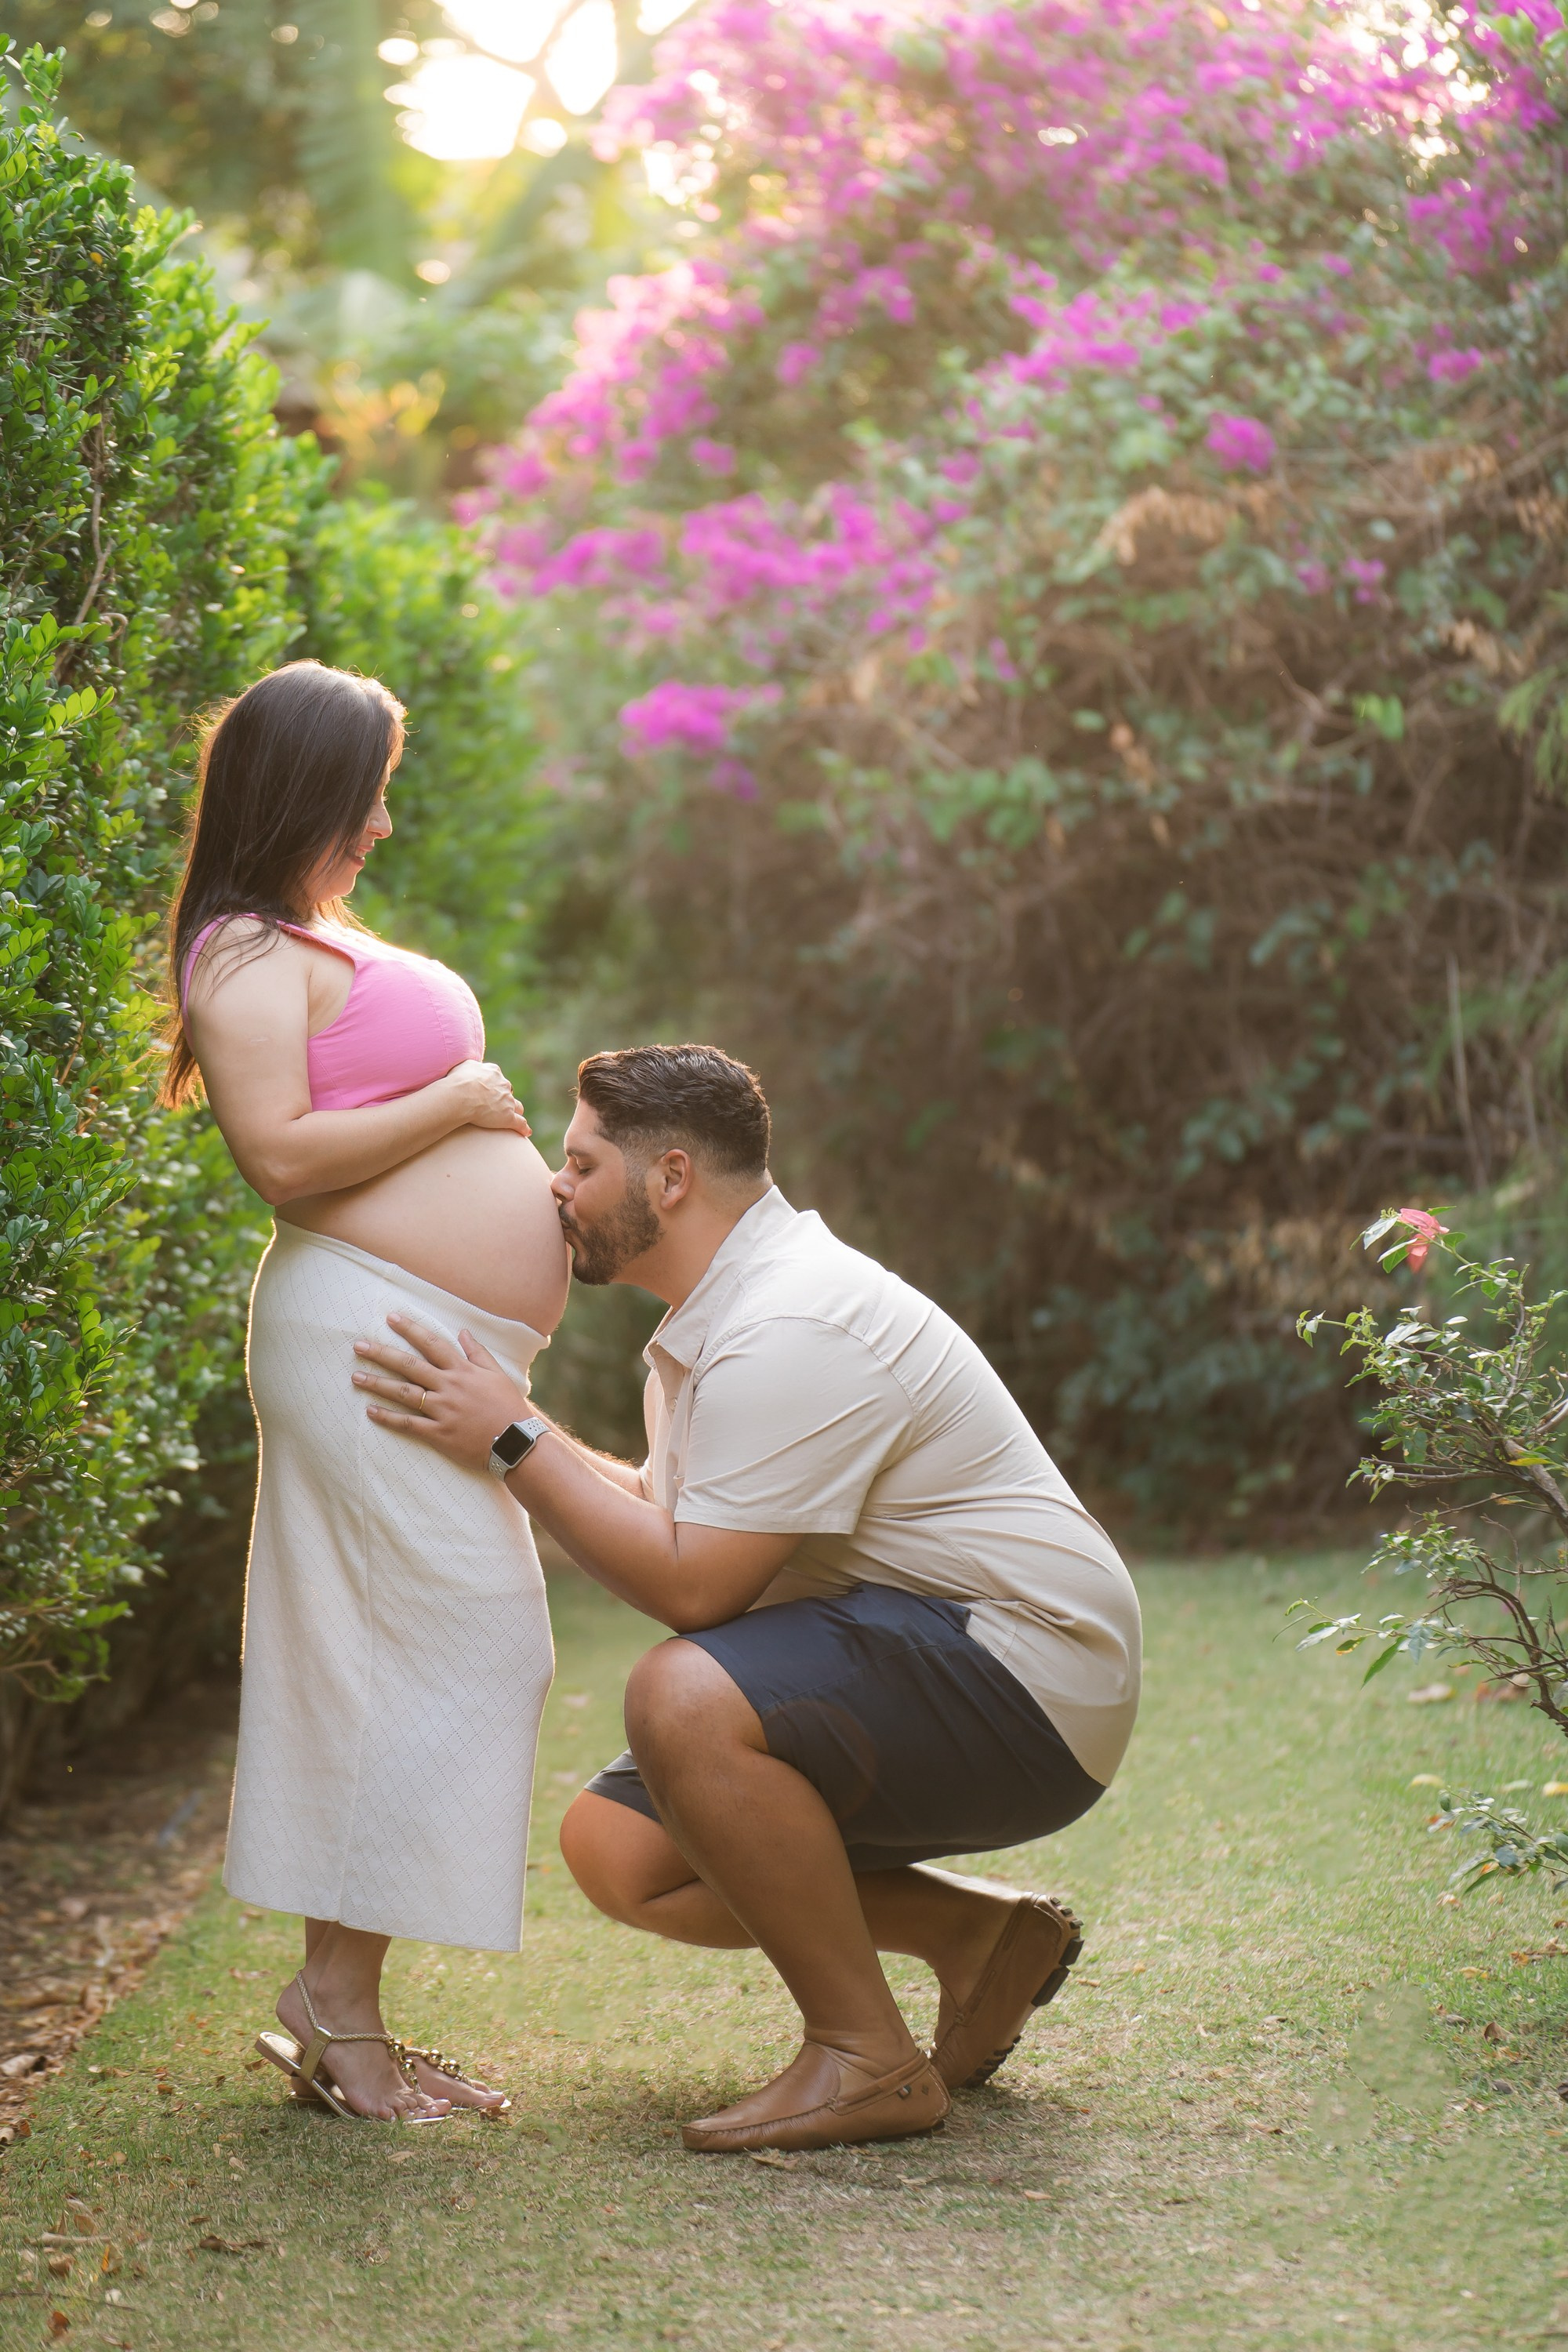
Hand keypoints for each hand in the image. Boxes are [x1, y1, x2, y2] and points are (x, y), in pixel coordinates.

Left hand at [353, 1313, 536, 1471]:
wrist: (515, 1441)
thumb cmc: (508, 1406)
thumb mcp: (497, 1374)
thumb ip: (478, 1352)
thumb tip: (463, 1332)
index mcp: (462, 1370)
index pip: (431, 1344)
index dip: (410, 1329)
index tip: (390, 1318)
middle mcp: (449, 1387)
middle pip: (409, 1366)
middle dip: (382, 1354)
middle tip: (359, 1346)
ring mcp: (442, 1411)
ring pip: (404, 1393)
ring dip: (378, 1384)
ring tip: (356, 1377)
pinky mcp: (439, 1434)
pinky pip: (408, 1424)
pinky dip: (388, 1418)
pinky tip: (370, 1411)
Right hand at [445, 1059, 530, 1135]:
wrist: (462, 1095)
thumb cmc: (459, 1081)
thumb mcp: (464, 1066)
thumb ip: (472, 1067)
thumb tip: (472, 1069)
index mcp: (494, 1072)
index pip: (498, 1078)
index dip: (495, 1085)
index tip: (490, 1090)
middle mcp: (504, 1085)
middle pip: (508, 1092)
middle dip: (505, 1097)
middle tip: (497, 1105)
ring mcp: (507, 1101)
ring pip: (517, 1106)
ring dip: (515, 1111)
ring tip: (513, 1117)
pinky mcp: (508, 1117)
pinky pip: (520, 1123)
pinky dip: (523, 1128)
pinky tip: (526, 1132)